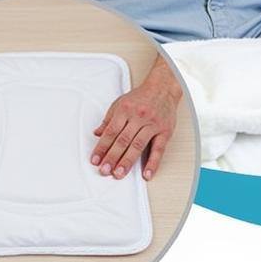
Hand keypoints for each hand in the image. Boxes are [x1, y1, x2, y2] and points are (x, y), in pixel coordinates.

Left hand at [90, 57, 180, 180]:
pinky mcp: (165, 131)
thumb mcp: (120, 102)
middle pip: (123, 140)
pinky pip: (159, 149)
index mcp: (125, 110)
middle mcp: (139, 116)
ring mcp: (152, 124)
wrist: (163, 87)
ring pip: (138, 145)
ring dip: (128, 161)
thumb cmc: (141, 96)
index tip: (96, 160)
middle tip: (105, 171)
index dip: (102, 147)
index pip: (111, 132)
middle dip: (112, 157)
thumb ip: (108, 119)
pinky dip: (153, 163)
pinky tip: (147, 174)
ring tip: (119, 174)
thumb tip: (97, 134)